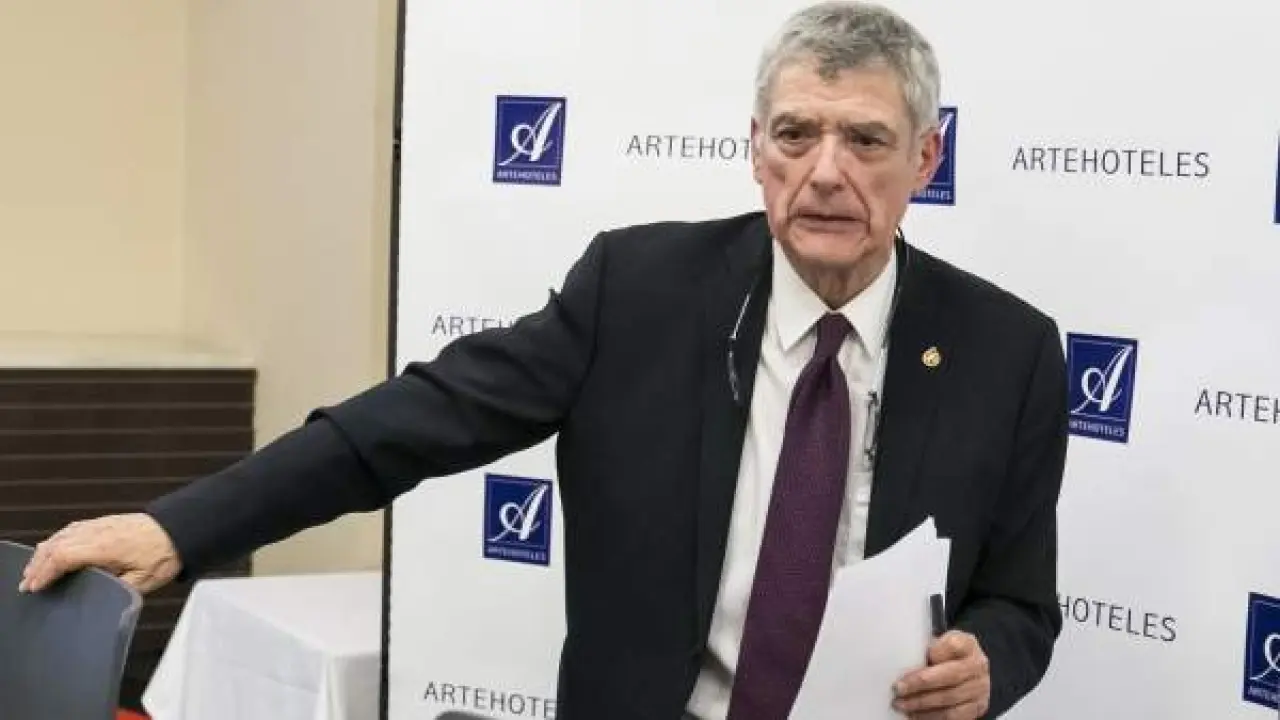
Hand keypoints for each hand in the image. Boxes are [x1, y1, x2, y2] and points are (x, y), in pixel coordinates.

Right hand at [18, 513, 181, 594]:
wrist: (180, 529)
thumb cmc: (165, 554)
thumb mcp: (143, 581)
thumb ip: (118, 589)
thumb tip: (100, 599)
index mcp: (105, 546)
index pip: (63, 556)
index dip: (45, 572)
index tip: (34, 587)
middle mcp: (98, 532)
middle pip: (56, 545)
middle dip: (38, 566)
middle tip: (28, 584)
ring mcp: (100, 524)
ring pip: (61, 535)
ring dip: (44, 553)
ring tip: (34, 571)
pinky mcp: (104, 522)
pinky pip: (72, 529)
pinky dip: (56, 540)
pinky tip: (52, 549)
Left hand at [892, 630, 989, 718]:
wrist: (965, 670)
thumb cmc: (943, 655)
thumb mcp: (936, 643)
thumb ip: (924, 649)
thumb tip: (899, 661)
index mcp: (967, 644)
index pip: (952, 646)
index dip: (932, 653)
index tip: (909, 658)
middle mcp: (978, 666)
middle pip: (949, 676)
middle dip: (920, 683)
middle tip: (898, 689)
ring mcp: (981, 688)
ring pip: (950, 700)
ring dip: (922, 704)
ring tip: (902, 704)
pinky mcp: (978, 707)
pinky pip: (954, 716)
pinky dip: (932, 717)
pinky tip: (915, 714)